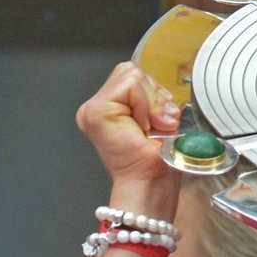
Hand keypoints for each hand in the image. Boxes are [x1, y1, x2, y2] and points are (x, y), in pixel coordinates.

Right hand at [75, 61, 182, 190]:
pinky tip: (144, 127)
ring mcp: (93, 108)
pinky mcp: (97, 110)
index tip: (161, 121)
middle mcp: (96, 107)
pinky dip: (145, 105)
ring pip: (131, 75)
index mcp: (110, 108)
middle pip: (131, 71)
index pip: (133, 76)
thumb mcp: (160, 122)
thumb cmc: (157, 165)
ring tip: (152, 128)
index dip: (154, 94)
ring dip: (151, 102)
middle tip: (158, 125)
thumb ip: (155, 100)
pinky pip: (130, 85)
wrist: (150, 185)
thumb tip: (164, 94)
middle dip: (154, 96)